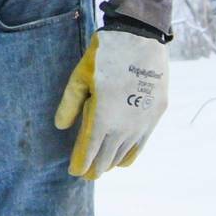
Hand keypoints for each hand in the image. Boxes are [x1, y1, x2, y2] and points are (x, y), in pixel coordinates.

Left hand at [54, 30, 169, 178]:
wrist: (139, 40)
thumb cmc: (103, 57)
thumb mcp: (78, 78)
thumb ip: (69, 105)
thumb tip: (60, 127)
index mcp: (102, 119)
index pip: (88, 152)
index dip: (80, 165)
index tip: (74, 173)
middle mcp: (124, 127)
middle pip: (106, 157)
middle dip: (94, 168)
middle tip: (84, 175)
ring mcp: (142, 123)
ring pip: (124, 153)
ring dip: (111, 162)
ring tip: (100, 168)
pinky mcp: (155, 115)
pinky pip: (141, 144)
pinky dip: (130, 154)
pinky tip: (122, 160)